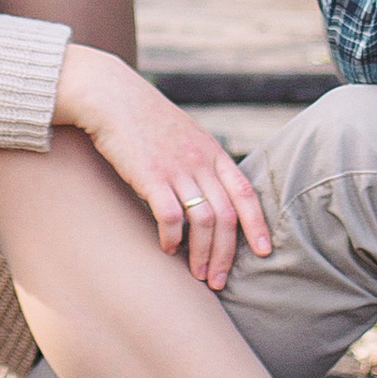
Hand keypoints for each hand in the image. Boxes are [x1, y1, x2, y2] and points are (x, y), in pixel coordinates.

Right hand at [55, 44, 272, 288]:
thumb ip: (201, 162)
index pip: (246, 192)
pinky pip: (171, 215)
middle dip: (226, 253)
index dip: (257, 224)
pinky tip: (167, 249)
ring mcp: (177, 168)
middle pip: (226, 215)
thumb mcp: (186, 135)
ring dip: (202, 254)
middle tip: (219, 280)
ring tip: (197, 275)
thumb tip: (211, 195)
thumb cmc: (145, 120)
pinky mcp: (150, 175)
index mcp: (213, 152)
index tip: (264, 251)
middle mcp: (200, 161)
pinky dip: (173, 238)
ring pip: (203, 220)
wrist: (112, 96)